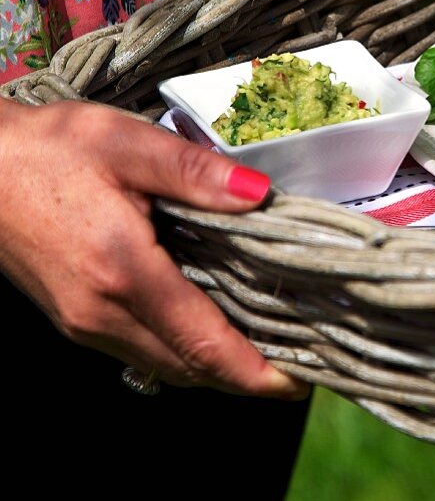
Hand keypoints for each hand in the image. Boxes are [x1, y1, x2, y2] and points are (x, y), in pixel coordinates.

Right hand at [0, 97, 308, 398]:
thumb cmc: (48, 149)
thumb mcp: (127, 142)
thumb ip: (197, 172)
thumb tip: (261, 195)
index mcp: (123, 271)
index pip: (204, 343)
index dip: (257, 371)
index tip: (300, 378)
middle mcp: (102, 312)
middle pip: (190, 366)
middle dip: (247, 371)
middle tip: (300, 352)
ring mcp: (83, 321)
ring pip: (165, 362)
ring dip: (215, 361)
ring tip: (266, 335)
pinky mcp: (74, 315)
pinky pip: (141, 347)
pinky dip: (183, 346)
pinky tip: (208, 316)